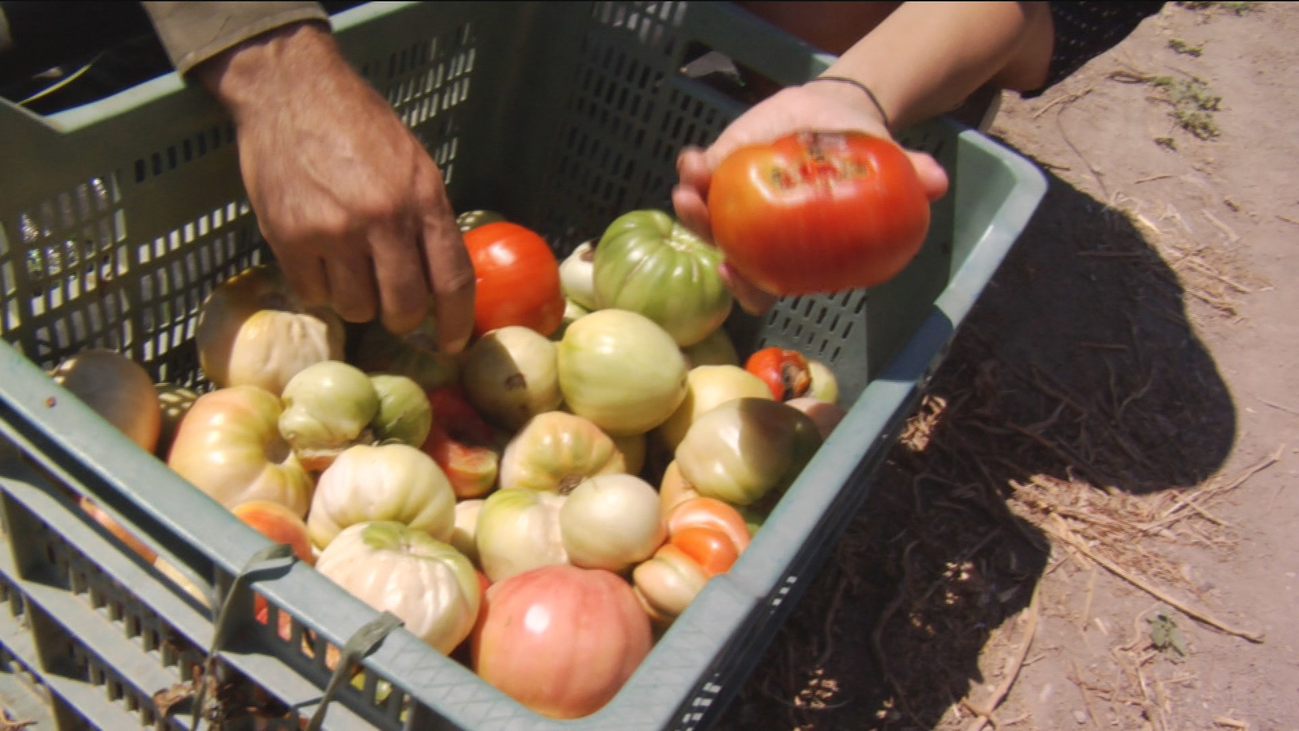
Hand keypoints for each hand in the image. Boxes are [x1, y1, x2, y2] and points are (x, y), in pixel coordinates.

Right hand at [197, 22, 474, 351]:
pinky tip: (320, 261)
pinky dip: (320, 289)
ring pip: (357, 308)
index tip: (454, 343)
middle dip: (403, 318)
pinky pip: (314, 294)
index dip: (457, 321)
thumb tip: (441, 279)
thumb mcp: (413, 165)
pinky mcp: (289, 238)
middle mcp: (383, 219)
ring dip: (358, 301)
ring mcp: (333, 232)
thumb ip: (428, 219)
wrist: (290, 90)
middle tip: (395, 309)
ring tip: (352, 271)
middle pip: (405, 307)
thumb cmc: (357, 125)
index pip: (452, 280)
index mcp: (423, 199)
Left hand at [672, 79, 948, 314]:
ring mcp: (735, 206)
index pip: (762, 288)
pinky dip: (693, 170)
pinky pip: (700, 178)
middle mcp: (756, 238)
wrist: (833, 111)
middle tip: (700, 216)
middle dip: (707, 238)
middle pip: (725, 253)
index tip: (733, 270)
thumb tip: (939, 181)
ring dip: (690, 206)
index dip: (746, 288)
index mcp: (791, 254)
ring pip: (703, 219)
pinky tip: (694, 158)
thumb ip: (907, 173)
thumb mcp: (884, 162)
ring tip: (691, 184)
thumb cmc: (857, 151)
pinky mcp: (721, 170)